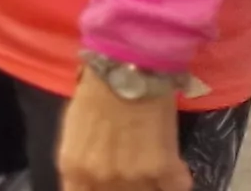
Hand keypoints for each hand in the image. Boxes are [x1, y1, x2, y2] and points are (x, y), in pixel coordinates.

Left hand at [58, 72, 191, 190]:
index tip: (110, 185)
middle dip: (128, 187)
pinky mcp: (164, 170)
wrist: (128, 71)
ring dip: (153, 183)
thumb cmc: (96, 95)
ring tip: (152, 164)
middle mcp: (101, 178)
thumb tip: (92, 182)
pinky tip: (171, 162)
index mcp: (74, 169)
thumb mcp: (74, 134)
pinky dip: (176, 178)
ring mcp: (133, 177)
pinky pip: (175, 187)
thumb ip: (82, 164)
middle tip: (135, 170)